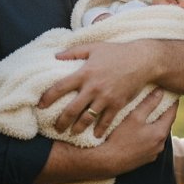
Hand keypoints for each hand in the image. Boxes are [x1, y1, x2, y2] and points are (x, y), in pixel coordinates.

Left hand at [38, 40, 154, 136]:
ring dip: (77, 128)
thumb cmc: (117, 52)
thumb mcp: (94, 47)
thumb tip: (55, 55)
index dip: (47, 98)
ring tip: (72, 133)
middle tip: (56, 128)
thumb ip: (73, 51)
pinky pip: (105, 121)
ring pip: (86, 119)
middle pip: (71, 110)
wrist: (143, 60)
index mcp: (84, 73)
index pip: (60, 88)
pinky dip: (99, 130)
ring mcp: (106, 98)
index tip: (40, 106)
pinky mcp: (118, 104)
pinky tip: (94, 135)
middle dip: (61, 122)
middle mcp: (93, 87)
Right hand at [95, 88, 177, 174]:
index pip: (172, 113)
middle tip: (161, 101)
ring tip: (149, 114)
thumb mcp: (134, 117)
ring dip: (155, 124)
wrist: (108, 161)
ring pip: (158, 134)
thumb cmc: (120, 138)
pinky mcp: (145, 159)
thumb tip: (160, 92)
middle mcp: (160, 145)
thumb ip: (149, 103)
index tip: (172, 93)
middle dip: (163, 113)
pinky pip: (151, 143)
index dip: (172, 102)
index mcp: (160, 133)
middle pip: (165, 124)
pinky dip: (149, 134)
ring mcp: (153, 153)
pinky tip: (140, 130)